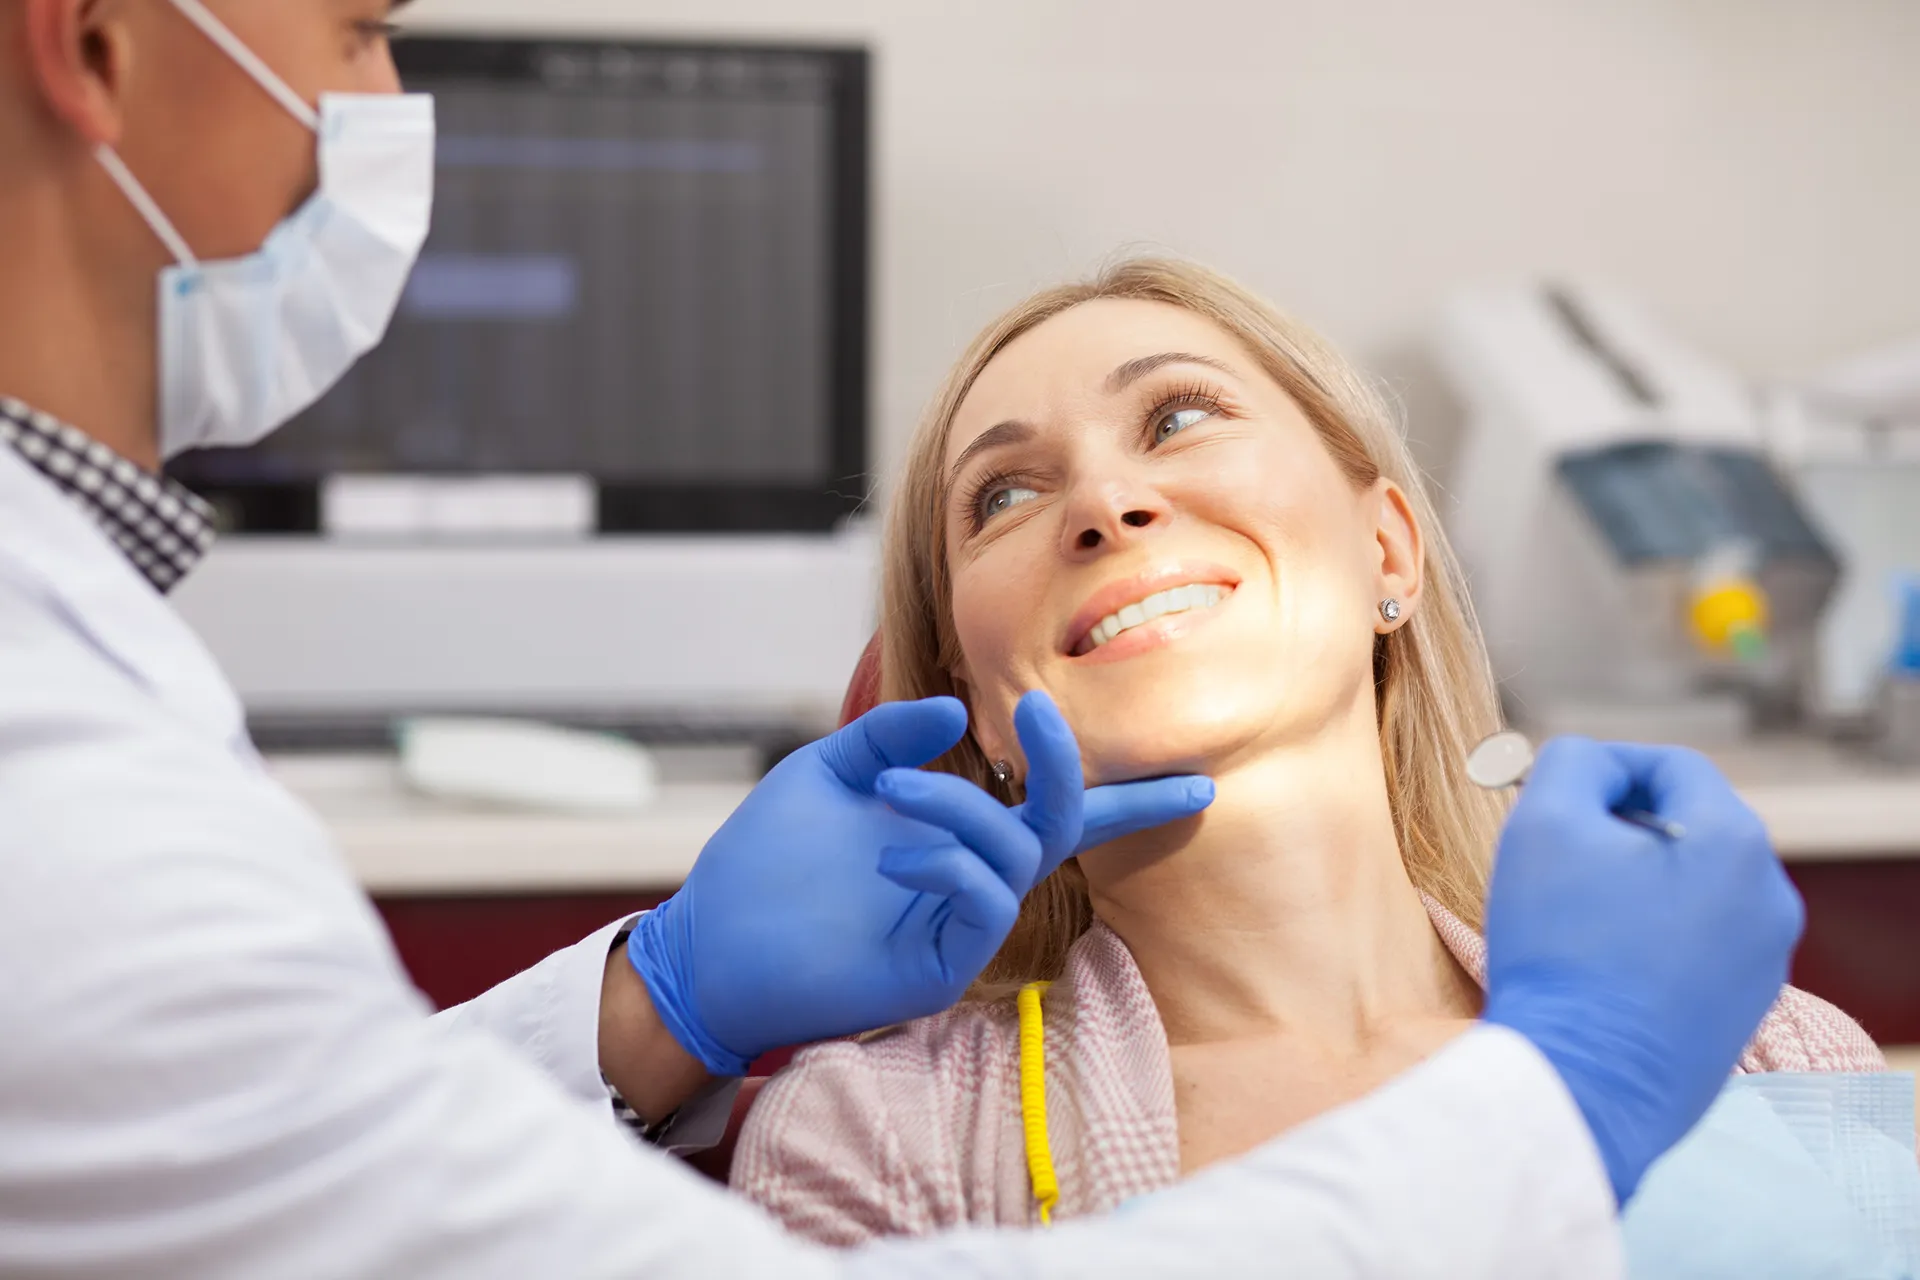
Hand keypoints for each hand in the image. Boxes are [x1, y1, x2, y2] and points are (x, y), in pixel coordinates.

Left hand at [625, 692, 1213, 1075]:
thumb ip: (891, 735)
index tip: (1199, 779)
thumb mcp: (829, 772)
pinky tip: (892, 856)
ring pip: (1014, 855)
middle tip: (1040, 714)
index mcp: (956, 833)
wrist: (711, 939)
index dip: (1128, 797)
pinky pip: (983, 907)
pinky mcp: (940, 969)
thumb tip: (958, 714)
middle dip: (1067, 769)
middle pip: (1063, 826)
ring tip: (892, 794)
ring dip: (961, 809)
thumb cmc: (767, 861)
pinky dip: (950, 866)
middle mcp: (972, 878)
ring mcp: (960, 926)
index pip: (1056, 813)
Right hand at [1481, 738, 1803, 1204]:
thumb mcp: (1545, 823)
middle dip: (1620, 829)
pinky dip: (1649, 939)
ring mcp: (1764, 963)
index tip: (1552, 790)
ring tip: (1573, 913)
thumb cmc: (1561, 949)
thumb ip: (1570, 763)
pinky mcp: (1742, 1014)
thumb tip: (1590, 764)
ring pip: (1693, 889)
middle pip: (1687, 828)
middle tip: (1556, 854)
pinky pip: (1696, 947)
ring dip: (1636, 884)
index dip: (1605, 766)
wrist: (1581, 1083)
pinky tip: (1598, 964)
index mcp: (1736, 843)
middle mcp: (1770, 900)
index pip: (1673, 767)